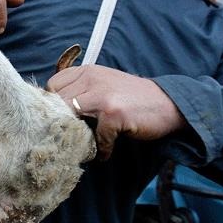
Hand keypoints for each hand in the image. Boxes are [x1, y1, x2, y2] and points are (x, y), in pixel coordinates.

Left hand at [46, 65, 186, 160]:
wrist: (168, 104)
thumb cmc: (133, 98)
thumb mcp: (105, 83)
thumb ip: (82, 90)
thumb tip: (53, 110)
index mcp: (88, 70)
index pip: (53, 84)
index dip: (53, 105)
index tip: (61, 119)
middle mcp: (92, 79)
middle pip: (58, 103)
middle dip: (62, 122)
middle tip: (71, 137)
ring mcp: (102, 95)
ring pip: (70, 117)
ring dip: (76, 135)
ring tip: (85, 144)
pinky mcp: (113, 114)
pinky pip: (97, 137)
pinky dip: (101, 149)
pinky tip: (105, 151)